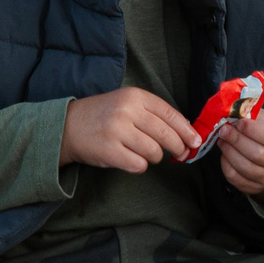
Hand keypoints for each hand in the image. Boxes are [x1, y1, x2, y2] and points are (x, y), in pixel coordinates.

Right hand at [61, 87, 193, 172]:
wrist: (68, 126)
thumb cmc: (104, 116)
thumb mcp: (128, 103)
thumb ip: (154, 114)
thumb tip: (186, 133)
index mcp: (135, 96)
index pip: (171, 114)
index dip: (187, 130)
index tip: (196, 141)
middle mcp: (127, 111)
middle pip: (166, 135)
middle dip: (178, 147)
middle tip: (181, 154)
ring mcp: (117, 131)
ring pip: (154, 152)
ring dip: (156, 157)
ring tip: (147, 155)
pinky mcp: (109, 151)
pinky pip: (138, 165)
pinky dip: (140, 166)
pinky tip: (134, 161)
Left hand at [219, 108, 263, 204]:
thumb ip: (253, 116)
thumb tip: (233, 113)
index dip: (253, 130)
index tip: (238, 122)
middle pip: (258, 154)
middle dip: (237, 140)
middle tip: (224, 130)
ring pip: (246, 168)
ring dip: (229, 152)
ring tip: (222, 141)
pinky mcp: (257, 188)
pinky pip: (237, 179)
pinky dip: (226, 166)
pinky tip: (225, 154)